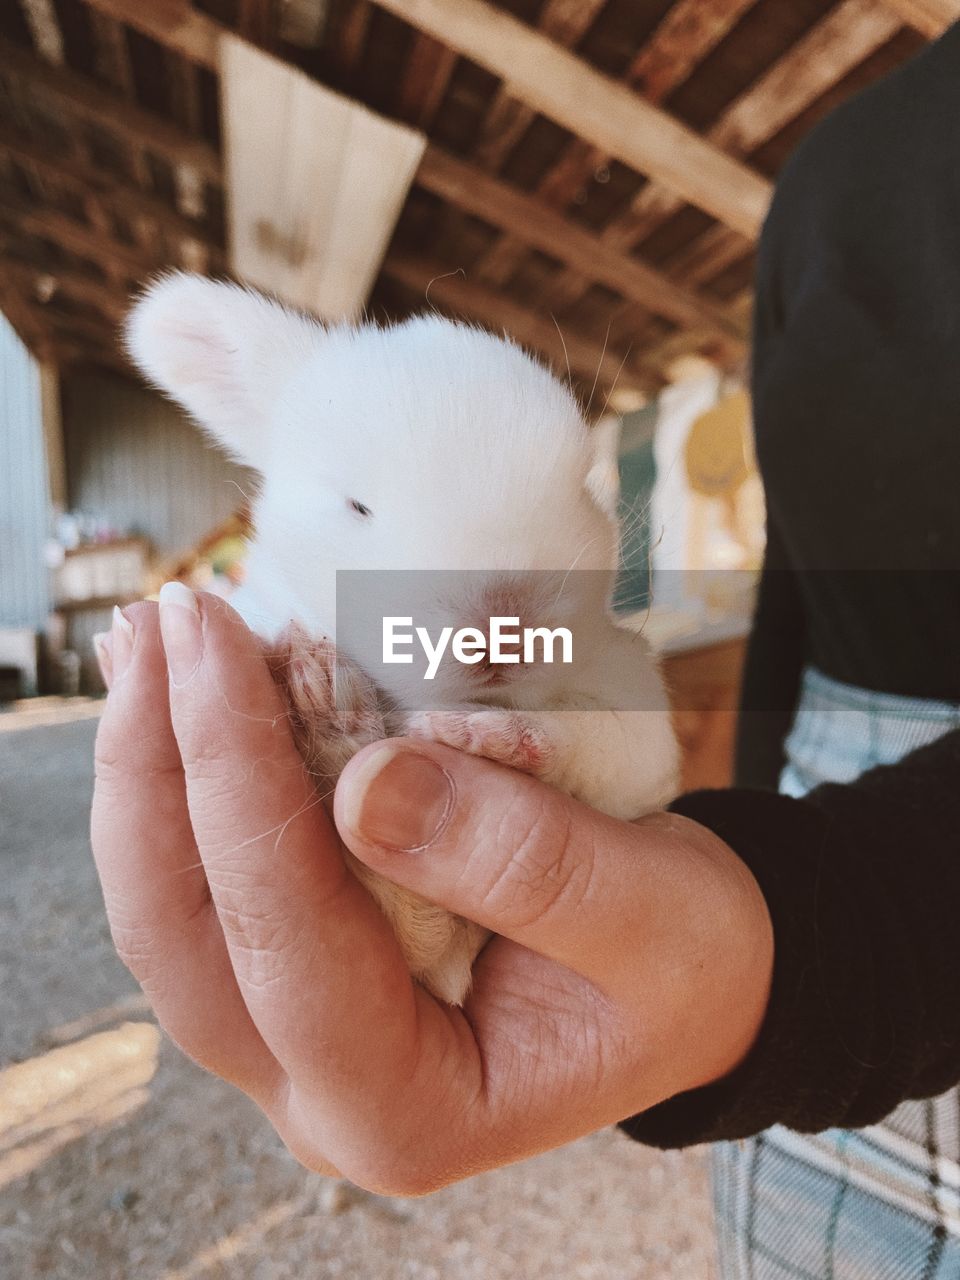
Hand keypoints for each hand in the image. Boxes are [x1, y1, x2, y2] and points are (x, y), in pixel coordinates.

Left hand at [91, 590, 772, 1193]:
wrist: (690, 970)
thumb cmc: (683, 959)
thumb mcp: (645, 915)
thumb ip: (522, 862)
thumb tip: (364, 781)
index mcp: (409, 1111)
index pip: (288, 953)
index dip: (240, 791)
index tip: (216, 649)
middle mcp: (319, 1087)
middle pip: (183, 936)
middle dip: (156, 769)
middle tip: (160, 625)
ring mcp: (295, 1028)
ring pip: (176, 902)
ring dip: (154, 763)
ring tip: (151, 635)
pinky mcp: (299, 962)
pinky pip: (216, 871)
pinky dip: (198, 771)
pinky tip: (188, 682)